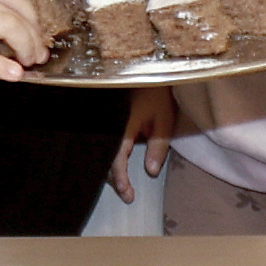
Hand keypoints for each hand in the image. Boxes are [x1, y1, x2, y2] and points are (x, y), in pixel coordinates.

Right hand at [0, 0, 44, 108]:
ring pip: (5, 26)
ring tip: (29, 63)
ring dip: (24, 47)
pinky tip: (13, 75)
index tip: (37, 33)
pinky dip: (1, 65)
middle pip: (13, 10)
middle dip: (33, 34)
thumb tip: (4, 29)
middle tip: (38, 53)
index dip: (30, 14)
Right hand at [110, 87, 175, 201]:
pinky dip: (108, 156)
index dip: (121, 180)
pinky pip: (103, 143)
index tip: (129, 196)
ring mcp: (104, 123)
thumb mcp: (164, 120)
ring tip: (123, 182)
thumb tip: (150, 172)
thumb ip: (158, 146)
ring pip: (102, 151)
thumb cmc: (156, 94)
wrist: (144, 69)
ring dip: (111, 168)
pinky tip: (116, 162)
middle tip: (127, 194)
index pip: (116, 161)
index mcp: (121, 127)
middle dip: (115, 179)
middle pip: (105, 159)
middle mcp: (108, 127)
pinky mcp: (105, 120)